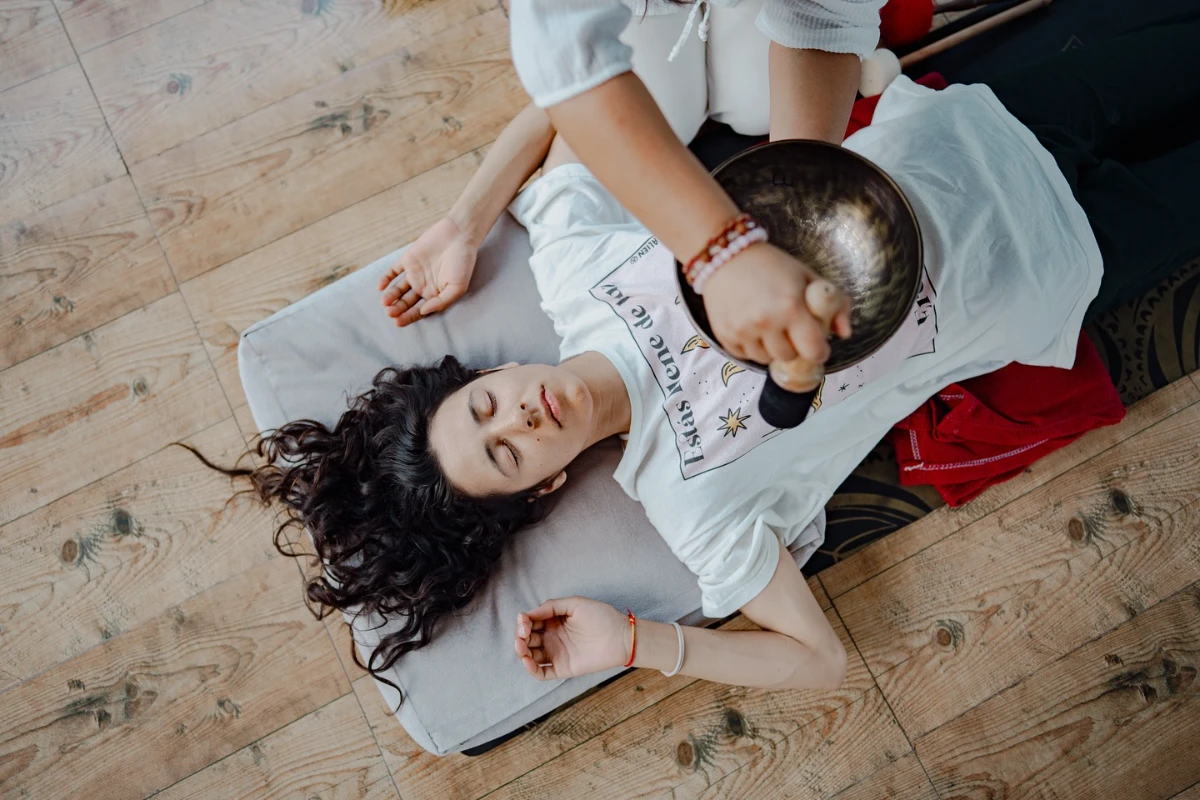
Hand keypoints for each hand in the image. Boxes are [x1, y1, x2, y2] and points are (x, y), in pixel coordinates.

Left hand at [378, 216, 477, 325]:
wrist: (459, 235)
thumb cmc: (463, 262)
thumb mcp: (458, 287)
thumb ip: (442, 301)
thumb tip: (424, 311)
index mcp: (435, 295)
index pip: (419, 310)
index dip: (408, 317)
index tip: (398, 322)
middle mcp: (424, 286)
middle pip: (407, 302)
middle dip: (398, 309)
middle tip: (390, 313)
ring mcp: (415, 273)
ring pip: (399, 289)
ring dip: (391, 296)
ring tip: (385, 302)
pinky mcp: (408, 260)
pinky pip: (394, 271)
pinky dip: (386, 278)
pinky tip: (381, 286)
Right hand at [514, 596, 628, 679]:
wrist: (621, 636)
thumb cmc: (601, 616)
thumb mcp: (575, 603)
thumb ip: (552, 606)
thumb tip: (529, 613)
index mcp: (553, 622)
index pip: (531, 622)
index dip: (523, 621)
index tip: (523, 619)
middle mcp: (552, 638)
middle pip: (527, 639)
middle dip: (519, 636)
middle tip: (522, 632)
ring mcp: (556, 654)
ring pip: (530, 656)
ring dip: (521, 651)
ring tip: (521, 646)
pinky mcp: (562, 668)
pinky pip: (542, 673)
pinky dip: (531, 669)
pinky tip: (527, 661)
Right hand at [701, 242, 851, 391]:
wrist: (726, 256)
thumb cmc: (771, 265)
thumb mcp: (807, 276)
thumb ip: (834, 303)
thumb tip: (845, 333)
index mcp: (791, 307)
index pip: (814, 351)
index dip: (819, 350)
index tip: (816, 344)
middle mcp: (766, 322)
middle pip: (789, 357)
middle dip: (794, 348)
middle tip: (790, 330)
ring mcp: (743, 331)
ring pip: (766, 359)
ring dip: (771, 349)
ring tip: (769, 327)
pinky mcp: (725, 336)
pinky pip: (745, 356)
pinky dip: (752, 347)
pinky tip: (752, 327)